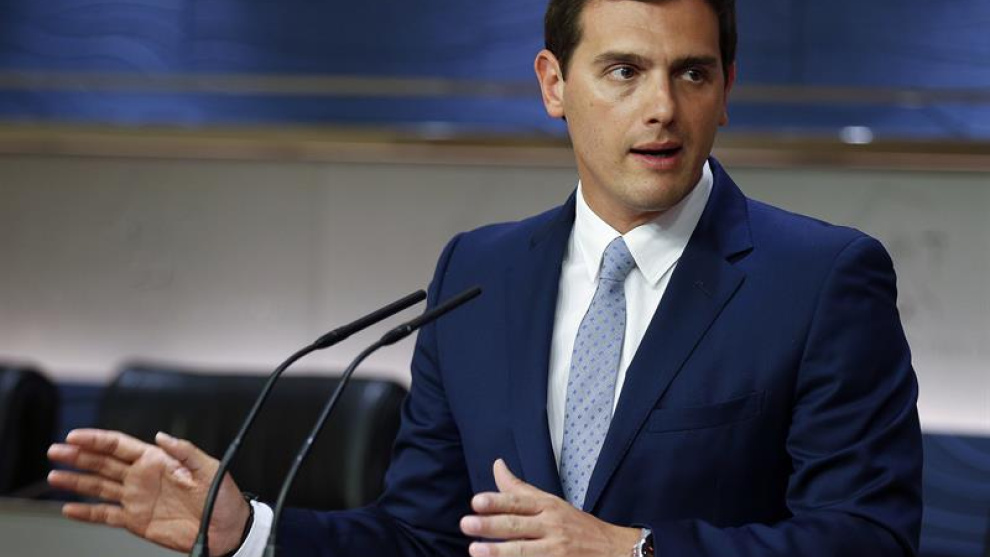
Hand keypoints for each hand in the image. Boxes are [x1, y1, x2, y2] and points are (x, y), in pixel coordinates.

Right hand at [47, 429, 250, 556]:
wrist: (227, 530)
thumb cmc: (224, 497)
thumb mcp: (210, 467)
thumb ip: (184, 450)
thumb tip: (161, 436)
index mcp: (159, 461)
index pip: (120, 445)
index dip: (97, 440)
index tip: (75, 437)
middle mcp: (143, 477)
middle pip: (103, 463)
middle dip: (79, 456)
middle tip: (56, 451)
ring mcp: (137, 499)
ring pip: (99, 486)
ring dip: (77, 480)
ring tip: (55, 475)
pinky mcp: (136, 521)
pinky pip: (106, 515)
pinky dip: (86, 513)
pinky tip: (70, 508)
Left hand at [459, 459, 640, 556]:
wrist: (614, 550)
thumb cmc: (576, 524)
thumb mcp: (550, 502)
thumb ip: (519, 488)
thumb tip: (497, 464)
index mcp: (547, 506)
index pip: (518, 502)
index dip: (497, 501)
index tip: (476, 501)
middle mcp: (551, 526)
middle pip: (517, 525)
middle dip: (491, 525)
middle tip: (466, 524)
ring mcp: (556, 550)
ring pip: (523, 551)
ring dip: (498, 551)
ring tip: (475, 550)